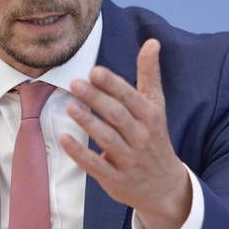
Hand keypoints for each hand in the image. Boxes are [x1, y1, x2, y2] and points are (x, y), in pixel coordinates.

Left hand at [59, 38, 191, 228]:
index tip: (95, 72)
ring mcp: (128, 159)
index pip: (130, 98)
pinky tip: (64, 138)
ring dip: (88, 122)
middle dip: (96, 99)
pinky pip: (96, 165)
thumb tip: (152, 41)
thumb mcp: (156, 106)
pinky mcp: (115, 178)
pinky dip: (80, 153)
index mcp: (149, 117)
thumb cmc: (154, 137)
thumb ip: (149, 74)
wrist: (165, 186)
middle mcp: (141, 137)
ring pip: (107, 139)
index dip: (112, 85)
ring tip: (69, 106)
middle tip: (75, 83)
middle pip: (117, 115)